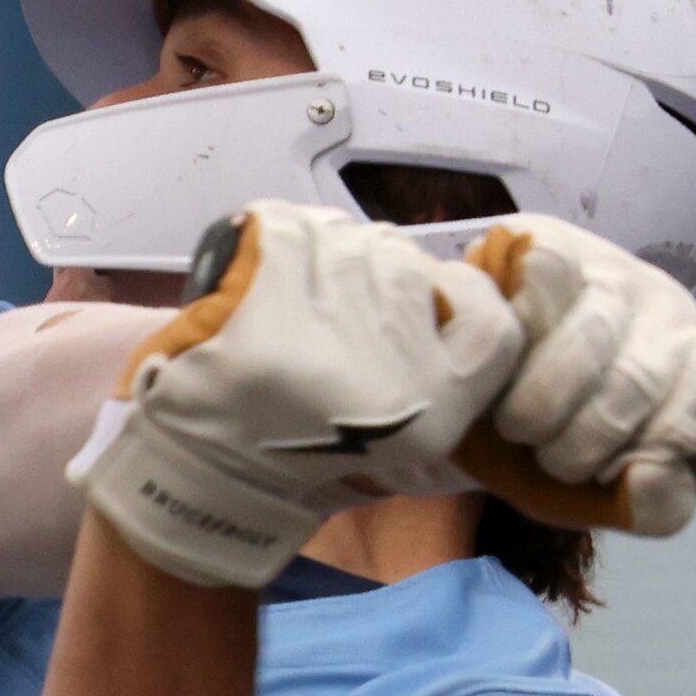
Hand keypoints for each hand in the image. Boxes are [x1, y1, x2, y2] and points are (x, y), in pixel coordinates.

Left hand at [70, 201, 521, 587]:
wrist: (207, 470)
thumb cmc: (308, 449)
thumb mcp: (411, 435)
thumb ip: (452, 365)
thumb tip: (458, 283)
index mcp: (436, 407)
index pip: (488, 313)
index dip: (459, 293)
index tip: (422, 301)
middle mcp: (390, 368)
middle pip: (407, 262)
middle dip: (374, 272)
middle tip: (331, 315)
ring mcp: (325, 329)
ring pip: (348, 237)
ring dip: (323, 252)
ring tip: (291, 303)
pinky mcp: (260, 298)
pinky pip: (291, 225)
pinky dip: (277, 237)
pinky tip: (262, 279)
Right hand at [466, 217, 695, 534]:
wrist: (482, 384)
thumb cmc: (564, 442)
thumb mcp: (615, 492)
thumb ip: (654, 504)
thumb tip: (651, 474)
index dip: (646, 458)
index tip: (605, 476)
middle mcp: (675, 315)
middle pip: (635, 384)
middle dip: (574, 445)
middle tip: (543, 454)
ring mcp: (615, 272)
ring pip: (589, 339)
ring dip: (533, 403)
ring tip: (513, 421)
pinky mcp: (551, 241)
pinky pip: (542, 276)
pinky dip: (511, 328)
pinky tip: (498, 356)